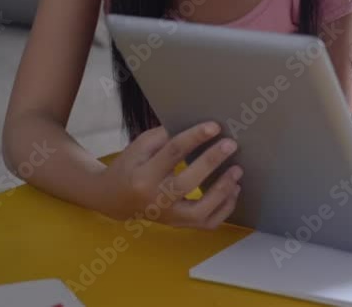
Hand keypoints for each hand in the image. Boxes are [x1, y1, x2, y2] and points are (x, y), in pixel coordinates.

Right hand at [97, 121, 242, 229]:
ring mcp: (168, 217)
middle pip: (187, 183)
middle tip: (231, 144)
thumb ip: (165, 137)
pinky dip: (225, 208)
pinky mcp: (179, 224)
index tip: (215, 126)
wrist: (114, 199)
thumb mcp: (140, 146)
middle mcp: (155, 200)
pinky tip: (234, 190)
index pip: (171, 154)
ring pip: (200, 212)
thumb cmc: (130, 166)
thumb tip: (199, 129)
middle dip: (211, 162)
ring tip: (237, 170)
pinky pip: (208, 223)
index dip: (194, 138)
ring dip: (223, 190)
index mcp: (142, 176)